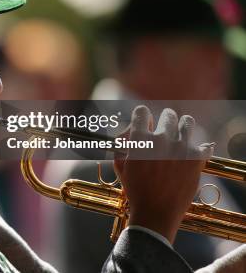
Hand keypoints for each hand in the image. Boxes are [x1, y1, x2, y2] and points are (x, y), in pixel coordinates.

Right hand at [114, 105, 212, 243]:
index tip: (145, 123)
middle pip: (167, 115)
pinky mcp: (196, 159)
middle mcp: (161, 139)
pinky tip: (194, 154)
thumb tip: (132, 130)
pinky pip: (204, 144)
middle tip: (164, 132)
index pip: (142, 112)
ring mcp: (180, 147)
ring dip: (183, 127)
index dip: (141, 117)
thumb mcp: (120, 165)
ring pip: (187, 122)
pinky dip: (200, 148)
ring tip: (181, 135)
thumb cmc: (136, 189)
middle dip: (164, 121)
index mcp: (140, 139)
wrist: (155, 213)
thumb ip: (123, 143)